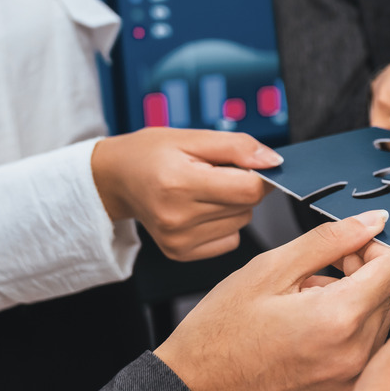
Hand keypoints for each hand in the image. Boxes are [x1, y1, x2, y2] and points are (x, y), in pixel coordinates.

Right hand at [91, 128, 281, 260]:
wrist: (116, 178)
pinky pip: (229, 241)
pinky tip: (199, 210)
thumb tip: (274, 162)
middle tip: (214, 174)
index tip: (247, 166)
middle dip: (242, 187)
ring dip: (233, 206)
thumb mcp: (191, 137)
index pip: (249, 190)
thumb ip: (237, 147)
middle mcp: (177, 218)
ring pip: (241, 223)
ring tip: (203, 191)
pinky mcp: (180, 253)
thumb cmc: (152, 153)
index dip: (258, 176)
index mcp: (180, 184)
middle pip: (247, 207)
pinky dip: (223, 224)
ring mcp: (178, 240)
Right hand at [155, 210, 389, 390]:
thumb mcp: (270, 269)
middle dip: (359, 277)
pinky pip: (366, 355)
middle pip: (388, 295)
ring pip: (379, 324)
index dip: (370, 249)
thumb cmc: (221, 332)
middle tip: (313, 279)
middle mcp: (356, 355)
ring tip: (306, 309)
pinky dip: (348, 339)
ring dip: (353, 308)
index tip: (343, 252)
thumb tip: (373, 221)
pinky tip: (311, 337)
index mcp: (340, 318)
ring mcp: (352, 383)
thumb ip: (329, 240)